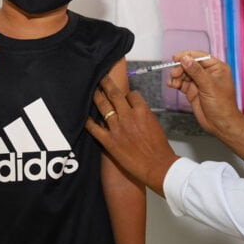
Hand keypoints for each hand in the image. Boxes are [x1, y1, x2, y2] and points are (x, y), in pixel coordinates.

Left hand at [85, 75, 178, 196]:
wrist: (157, 166)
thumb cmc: (160, 149)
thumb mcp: (155, 125)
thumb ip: (144, 116)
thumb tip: (136, 112)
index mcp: (142, 111)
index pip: (132, 94)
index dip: (127, 94)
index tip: (124, 95)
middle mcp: (128, 116)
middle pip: (114, 94)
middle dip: (106, 83)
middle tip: (101, 77)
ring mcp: (117, 128)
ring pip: (103, 106)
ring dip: (96, 97)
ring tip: (92, 91)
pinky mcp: (109, 141)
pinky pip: (95, 129)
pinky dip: (88, 122)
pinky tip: (84, 117)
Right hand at [168, 51, 243, 159]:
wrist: (220, 124)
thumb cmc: (222, 105)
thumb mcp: (209, 86)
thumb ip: (196, 71)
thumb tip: (185, 58)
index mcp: (217, 68)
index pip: (201, 57)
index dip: (188, 56)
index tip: (176, 57)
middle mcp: (208, 74)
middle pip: (190, 64)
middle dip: (181, 67)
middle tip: (174, 73)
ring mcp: (199, 83)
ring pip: (185, 74)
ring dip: (177, 76)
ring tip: (173, 81)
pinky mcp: (193, 91)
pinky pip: (182, 83)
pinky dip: (176, 83)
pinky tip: (172, 84)